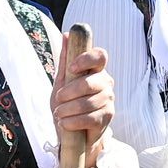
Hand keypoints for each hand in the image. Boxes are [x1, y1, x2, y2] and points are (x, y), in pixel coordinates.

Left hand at [50, 39, 113, 167]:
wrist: (73, 133)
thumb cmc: (68, 104)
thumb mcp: (62, 82)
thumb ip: (65, 60)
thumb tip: (67, 34)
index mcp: (96, 70)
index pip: (100, 55)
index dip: (86, 59)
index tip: (72, 69)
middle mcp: (106, 83)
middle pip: (90, 82)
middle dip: (69, 92)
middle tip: (58, 99)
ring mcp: (109, 100)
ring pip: (87, 102)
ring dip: (67, 110)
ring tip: (59, 114)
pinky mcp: (107, 118)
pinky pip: (89, 118)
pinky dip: (72, 121)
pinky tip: (64, 123)